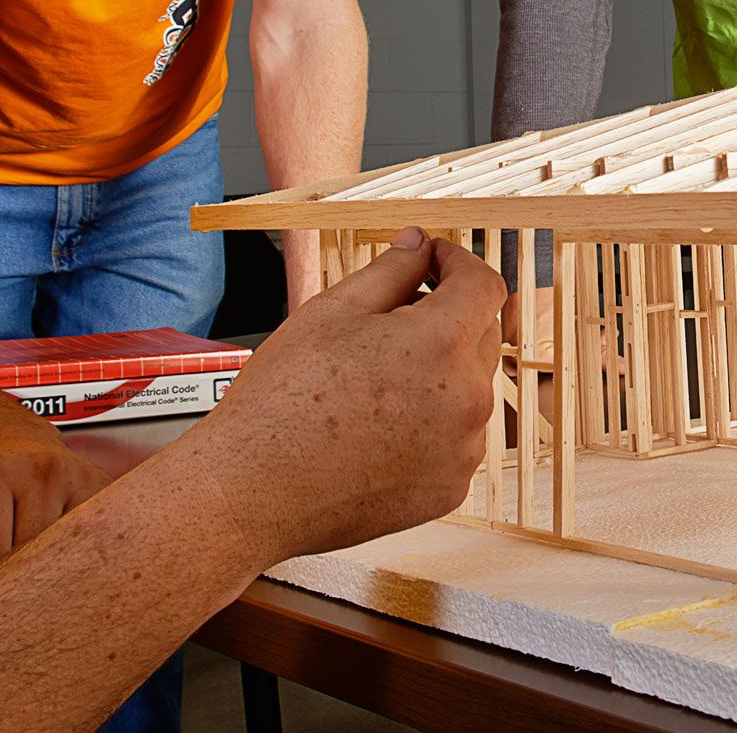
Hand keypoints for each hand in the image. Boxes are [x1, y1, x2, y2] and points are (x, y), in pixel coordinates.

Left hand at [0, 435, 114, 593]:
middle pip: (34, 557)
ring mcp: (82, 479)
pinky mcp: (110, 490)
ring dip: (58, 582)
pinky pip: (99, 545)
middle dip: (23, 593)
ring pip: (70, 556)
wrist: (16, 446)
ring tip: (46, 593)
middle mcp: (42, 472)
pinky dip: (84, 566)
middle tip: (17, 621)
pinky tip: (73, 571)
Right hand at [191, 229, 507, 561]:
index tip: (434, 261)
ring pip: (469, 389)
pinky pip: (456, 439)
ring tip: (373, 381)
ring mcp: (462, 452)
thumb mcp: (332, 312)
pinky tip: (379, 425)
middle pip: (482, 335)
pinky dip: (431, 424)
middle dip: (446, 317)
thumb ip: (390, 270)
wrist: (252, 492)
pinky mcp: (449, 489)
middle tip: (389, 319)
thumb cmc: (281, 401)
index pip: (484, 285)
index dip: (458, 262)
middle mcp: (467, 401)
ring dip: (439, 373)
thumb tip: (420, 244)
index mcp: (442, 346)